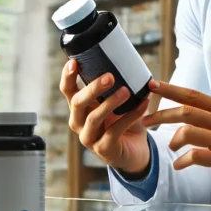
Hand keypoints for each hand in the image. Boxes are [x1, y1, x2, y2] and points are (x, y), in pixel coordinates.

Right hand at [60, 59, 150, 175]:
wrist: (135, 150)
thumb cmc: (123, 121)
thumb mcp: (116, 102)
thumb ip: (115, 86)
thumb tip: (127, 60)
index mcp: (80, 108)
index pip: (67, 91)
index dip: (68, 77)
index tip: (73, 62)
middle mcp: (79, 123)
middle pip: (77, 103)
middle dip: (92, 88)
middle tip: (110, 77)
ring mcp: (89, 138)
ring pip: (94, 118)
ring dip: (110, 103)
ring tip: (126, 91)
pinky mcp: (104, 149)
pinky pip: (115, 131)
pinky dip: (130, 116)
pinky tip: (143, 105)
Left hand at [142, 80, 210, 201]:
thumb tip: (193, 117)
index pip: (194, 95)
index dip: (171, 89)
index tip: (153, 85)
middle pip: (187, 110)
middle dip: (162, 114)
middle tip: (146, 120)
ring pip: (188, 131)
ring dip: (173, 140)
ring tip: (170, 148)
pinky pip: (196, 156)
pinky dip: (182, 161)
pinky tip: (180, 166)